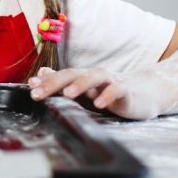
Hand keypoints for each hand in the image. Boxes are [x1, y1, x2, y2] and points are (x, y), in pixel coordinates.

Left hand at [28, 66, 161, 119]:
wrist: (146, 93)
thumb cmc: (111, 92)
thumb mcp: (85, 90)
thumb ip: (63, 83)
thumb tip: (38, 75)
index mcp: (82, 77)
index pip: (61, 76)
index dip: (45, 81)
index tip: (30, 87)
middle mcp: (94, 76)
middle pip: (72, 74)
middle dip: (54, 83)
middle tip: (38, 93)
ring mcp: (111, 81)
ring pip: (94, 76)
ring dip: (80, 84)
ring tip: (67, 94)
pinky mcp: (127, 91)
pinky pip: (117, 89)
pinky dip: (108, 95)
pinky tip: (99, 104)